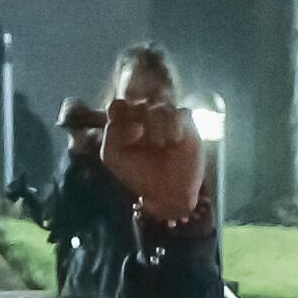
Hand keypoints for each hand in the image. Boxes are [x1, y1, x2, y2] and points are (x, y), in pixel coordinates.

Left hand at [103, 94, 204, 225]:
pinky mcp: (185, 122)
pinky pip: (180, 112)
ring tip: (161, 144)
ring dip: (158, 125)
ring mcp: (165, 118)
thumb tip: (137, 125)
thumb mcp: (113, 157)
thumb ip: (112, 134)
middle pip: (140, 104)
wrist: (169, 192)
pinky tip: (174, 141)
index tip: (129, 135)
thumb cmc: (140, 175)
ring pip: (160, 106)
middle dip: (141, 121)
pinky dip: (174, 126)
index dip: (120, 115)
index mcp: (124, 122)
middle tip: (147, 142)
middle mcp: (144, 117)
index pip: (117, 106)